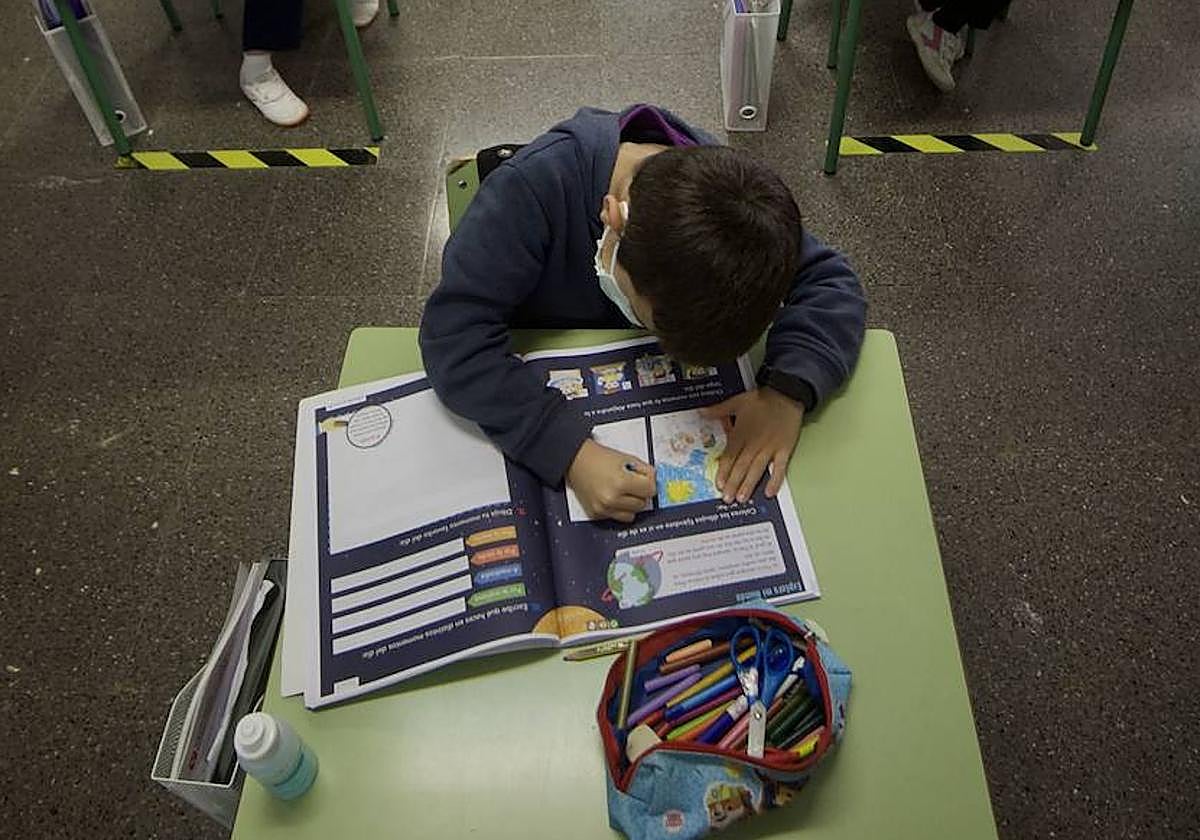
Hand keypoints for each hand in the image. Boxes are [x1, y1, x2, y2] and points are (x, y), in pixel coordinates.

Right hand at [566, 439, 656, 523]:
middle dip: (640, 494)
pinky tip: (612, 496)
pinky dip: (618, 509)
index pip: (651, 491)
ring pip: (632, 515)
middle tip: (632, 483)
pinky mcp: (597, 514)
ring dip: (631, 504)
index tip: (645, 479)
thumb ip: (645, 471)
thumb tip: (655, 482)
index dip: (650, 483)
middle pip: (642, 504)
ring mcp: (603, 508)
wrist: (576, 460)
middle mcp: (611, 498)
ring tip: (623, 491)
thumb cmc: (599, 457)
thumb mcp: (628, 459)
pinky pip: (617, 517)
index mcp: (621, 482)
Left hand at [701, 387, 803, 503]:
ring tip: (742, 498)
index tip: (718, 484)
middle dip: (733, 483)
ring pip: (757, 470)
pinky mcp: (784, 449)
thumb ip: (718, 410)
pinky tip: (770, 492)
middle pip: (742, 467)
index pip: (730, 457)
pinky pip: (780, 468)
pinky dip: (775, 480)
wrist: (785, 394)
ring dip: (749, 485)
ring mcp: (770, 448)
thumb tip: (701, 412)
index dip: (724, 471)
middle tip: (727, 498)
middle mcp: (754, 444)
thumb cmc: (760, 399)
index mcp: (741, 434)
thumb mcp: (736, 402)